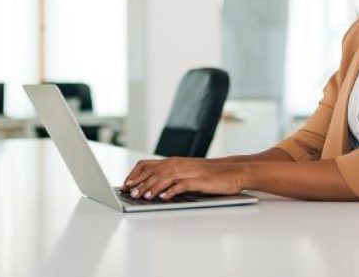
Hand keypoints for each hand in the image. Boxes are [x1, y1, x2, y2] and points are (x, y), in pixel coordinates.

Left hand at [121, 157, 245, 200]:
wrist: (233, 171)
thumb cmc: (210, 174)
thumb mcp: (187, 172)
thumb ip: (170, 176)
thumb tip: (151, 186)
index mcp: (174, 161)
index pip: (147, 164)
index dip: (135, 175)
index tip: (126, 184)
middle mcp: (179, 164)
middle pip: (154, 171)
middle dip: (140, 183)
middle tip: (130, 193)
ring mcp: (190, 171)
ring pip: (165, 177)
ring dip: (152, 187)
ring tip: (143, 196)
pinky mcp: (200, 180)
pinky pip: (183, 185)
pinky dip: (172, 191)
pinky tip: (164, 197)